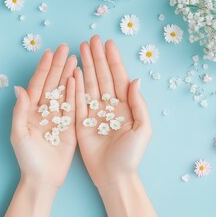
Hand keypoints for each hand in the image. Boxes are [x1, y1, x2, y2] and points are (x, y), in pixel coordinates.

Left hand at [11, 44, 76, 187]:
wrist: (43, 179)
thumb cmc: (27, 159)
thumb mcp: (19, 135)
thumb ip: (20, 111)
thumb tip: (19, 88)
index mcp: (30, 111)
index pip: (37, 85)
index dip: (44, 69)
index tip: (50, 53)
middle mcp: (44, 111)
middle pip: (52, 83)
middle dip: (58, 65)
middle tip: (66, 48)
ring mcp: (58, 117)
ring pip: (63, 91)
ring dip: (68, 74)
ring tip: (75, 58)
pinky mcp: (70, 125)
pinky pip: (73, 105)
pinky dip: (76, 91)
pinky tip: (79, 78)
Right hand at [75, 36, 160, 216]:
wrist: (114, 176)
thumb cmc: (131, 156)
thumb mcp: (143, 130)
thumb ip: (139, 104)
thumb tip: (134, 80)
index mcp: (125, 106)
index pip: (118, 78)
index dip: (113, 60)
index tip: (107, 44)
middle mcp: (109, 106)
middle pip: (102, 77)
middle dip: (97, 58)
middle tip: (91, 40)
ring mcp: (94, 113)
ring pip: (89, 85)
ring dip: (85, 67)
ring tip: (81, 49)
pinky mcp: (81, 122)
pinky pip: (77, 101)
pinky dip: (74, 86)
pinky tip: (72, 72)